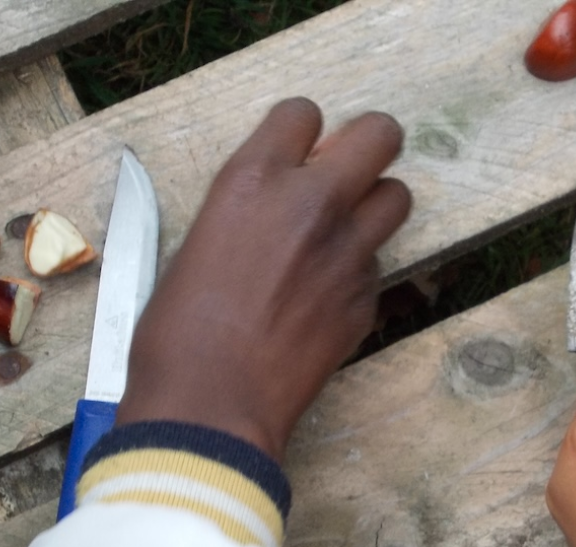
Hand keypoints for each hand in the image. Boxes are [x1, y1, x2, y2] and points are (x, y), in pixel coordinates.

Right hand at [117, 97, 410, 460]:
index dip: (301, 134)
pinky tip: (323, 301)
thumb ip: (246, 207)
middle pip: (380, 134)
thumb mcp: (196, 243)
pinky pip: (378, 265)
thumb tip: (272, 199)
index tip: (296, 156)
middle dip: (367, 145)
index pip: (303, 112)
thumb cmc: (178, 333)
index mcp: (252, 180)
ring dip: (373, 206)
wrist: (211, 406)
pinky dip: (357, 273)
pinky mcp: (365, 300)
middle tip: (346, 173)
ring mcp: (347, 254)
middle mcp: (311, 205)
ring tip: (341, 235)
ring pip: (397, 196)